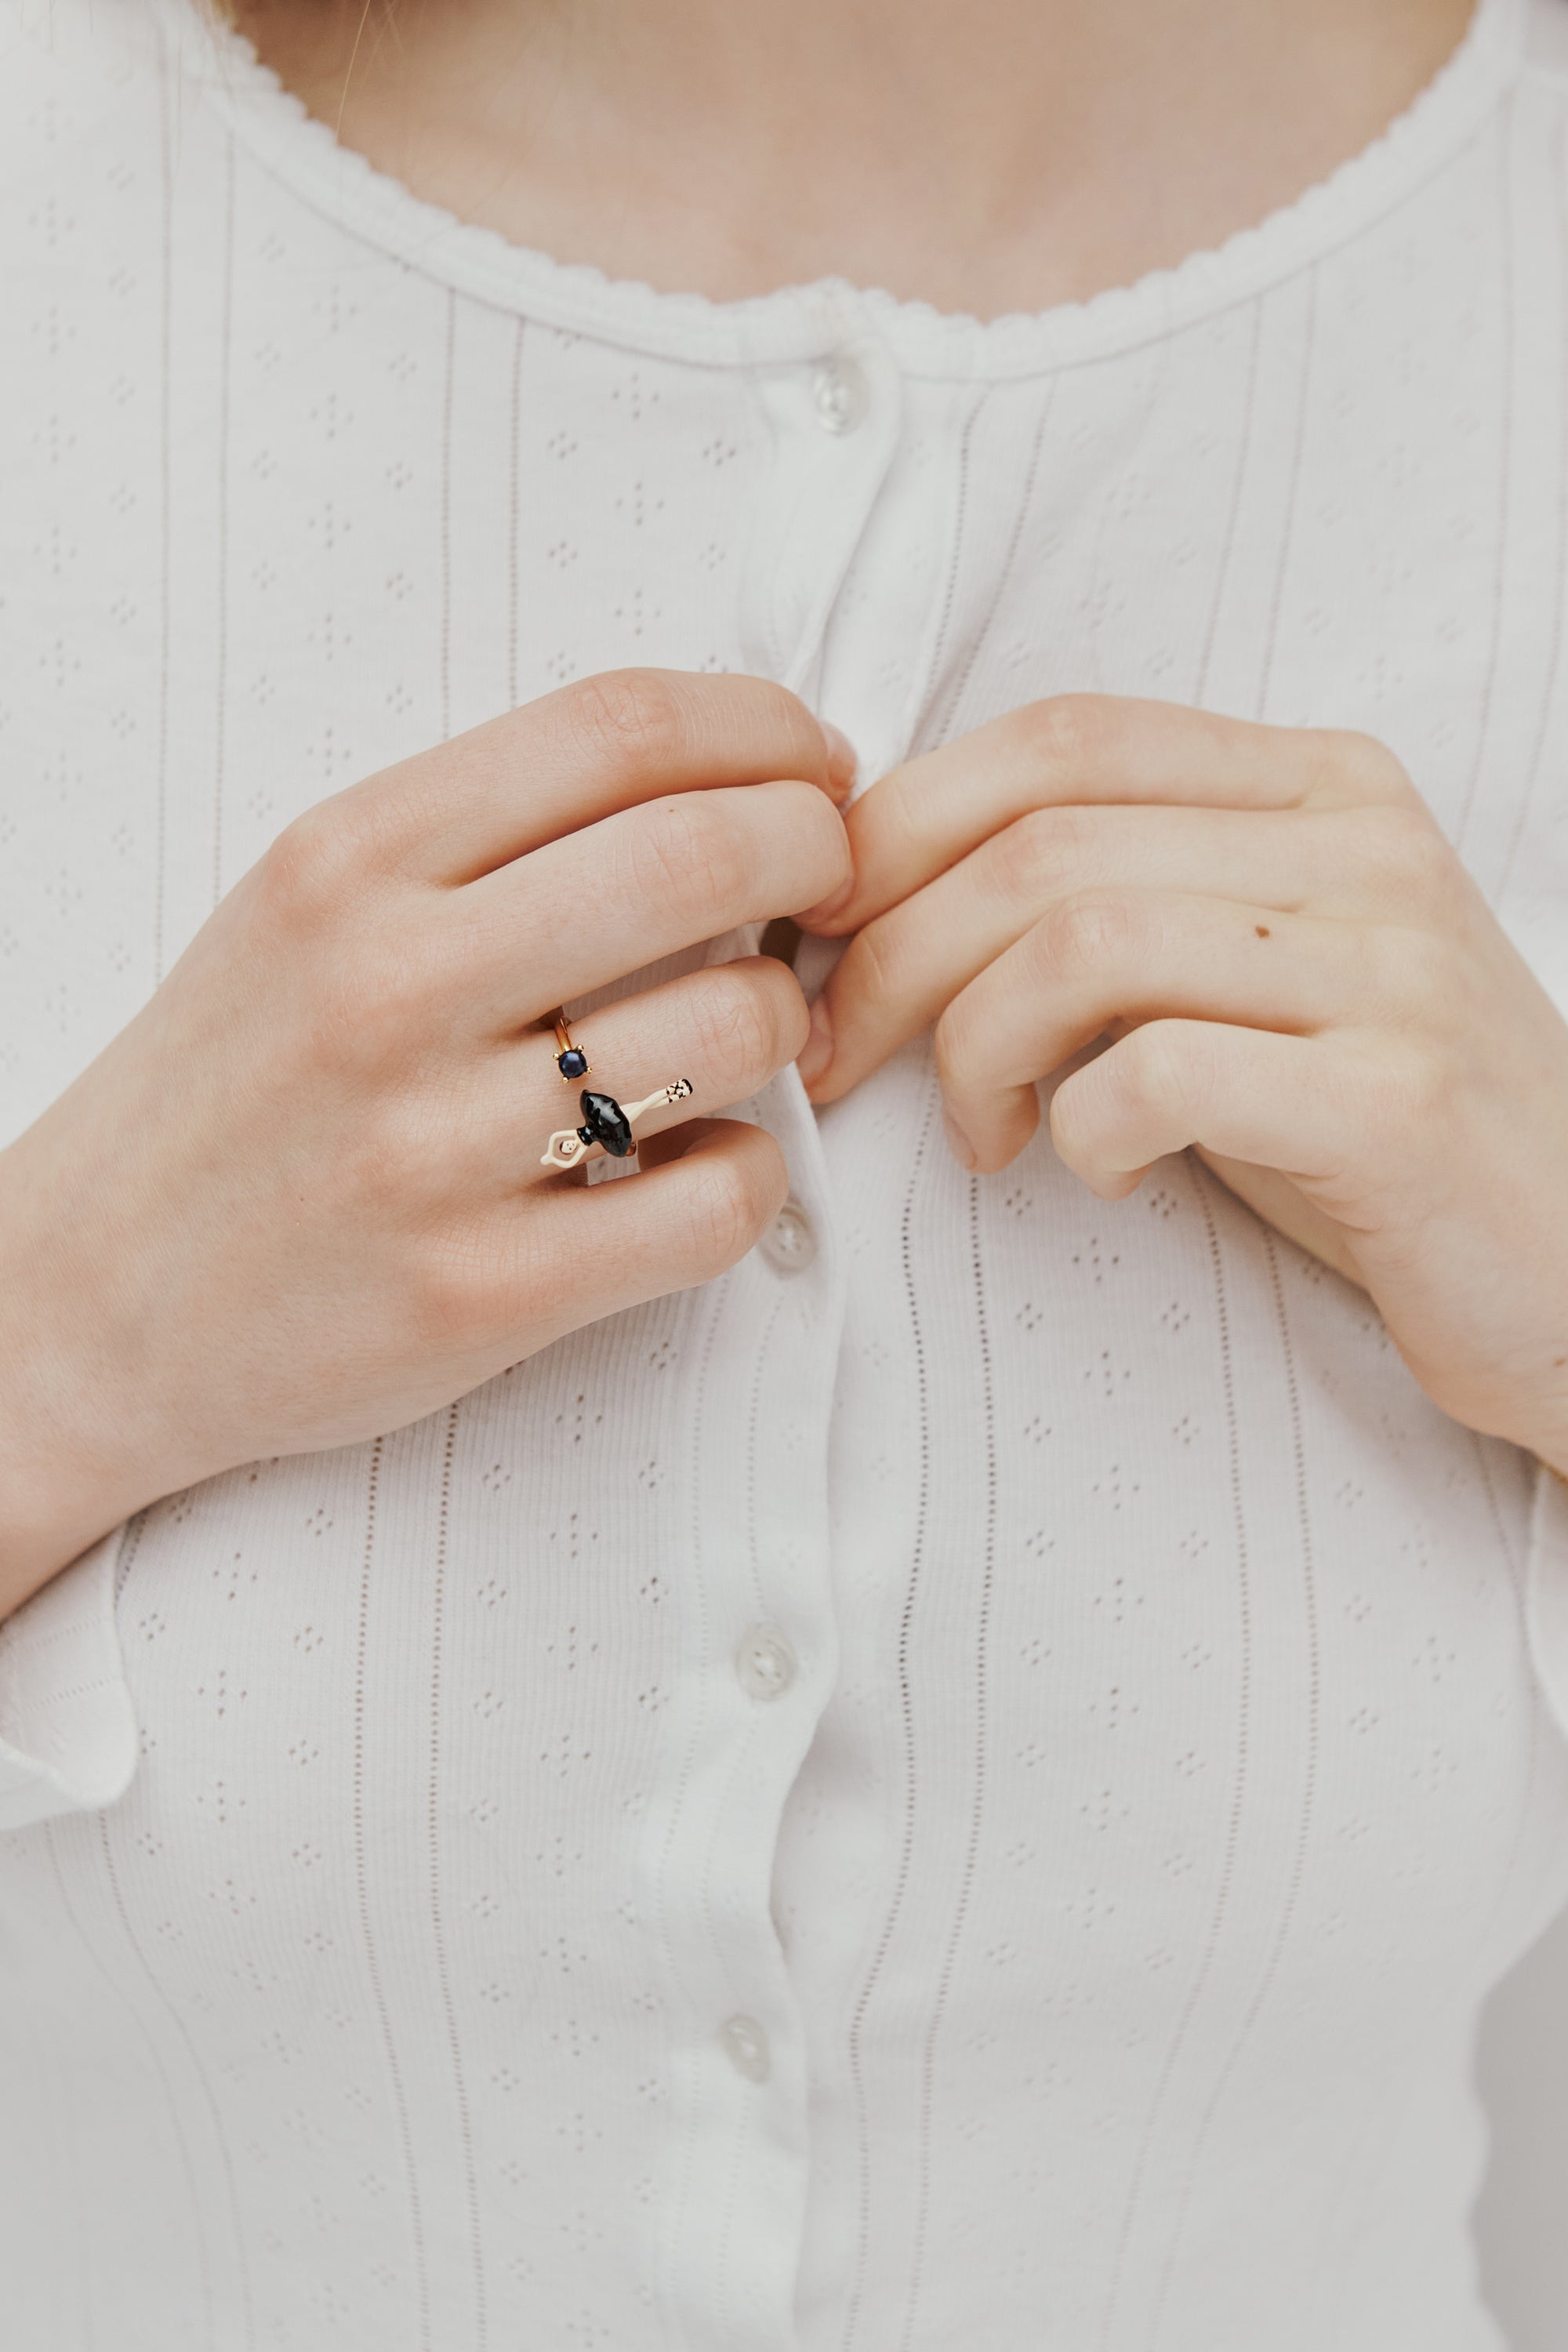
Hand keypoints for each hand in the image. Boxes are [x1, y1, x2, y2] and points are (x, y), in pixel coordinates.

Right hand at [0, 670, 851, 1614]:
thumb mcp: (309, 910)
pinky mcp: (479, 1293)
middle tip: (828, 885)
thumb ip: (490, 840)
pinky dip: (751, 1173)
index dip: (767, 729)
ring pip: (737, 1028)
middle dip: (820, 851)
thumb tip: (716, 784)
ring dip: (788, 1022)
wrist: (87, 1303)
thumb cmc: (229, 1094)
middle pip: (704, 850)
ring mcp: (433, 1149)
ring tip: (738, 1040)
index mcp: (350, 860)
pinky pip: (715, 1201)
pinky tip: (700, 1164)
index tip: (813, 766)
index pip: (619, 728)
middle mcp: (388, 986)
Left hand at [796, 695, 1567, 1469]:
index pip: (1062, 737)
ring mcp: (1392, 965)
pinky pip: (1161, 1072)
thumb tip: (882, 895)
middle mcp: (1363, 846)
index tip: (824, 922)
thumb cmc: (1368, 1128)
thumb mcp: (1246, 977)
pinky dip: (1080, 1127)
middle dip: (892, 950)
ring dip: (971, 1044)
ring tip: (980, 1128)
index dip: (905, 820)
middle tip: (843, 1049)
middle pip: (1045, 838)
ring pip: (1083, 938)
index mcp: (1318, 784)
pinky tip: (1092, 1169)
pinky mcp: (1397, 1101)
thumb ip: (1116, 903)